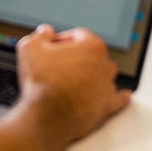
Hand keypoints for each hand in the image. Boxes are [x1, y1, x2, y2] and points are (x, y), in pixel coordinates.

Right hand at [16, 24, 129, 142]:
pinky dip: (118, 98)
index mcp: (91, 46)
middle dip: (76, 58)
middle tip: (58, 67)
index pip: (77, 36)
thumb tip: (46, 33)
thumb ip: (40, 35)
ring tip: (73, 82)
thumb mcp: (30, 47)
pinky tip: (120, 96)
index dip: (61, 41)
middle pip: (91, 55)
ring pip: (104, 75)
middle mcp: (104, 64)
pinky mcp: (106, 107)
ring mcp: (107, 86)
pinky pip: (118, 100)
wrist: (45, 117)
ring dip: (92, 76)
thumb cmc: (41, 83)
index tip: (51, 49)